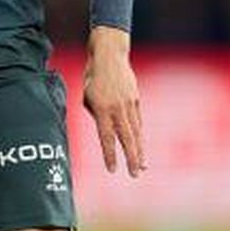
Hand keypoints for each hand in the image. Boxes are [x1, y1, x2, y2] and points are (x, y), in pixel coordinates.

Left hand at [82, 25, 144, 176]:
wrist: (109, 56)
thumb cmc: (93, 77)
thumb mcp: (87, 98)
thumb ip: (97, 115)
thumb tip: (107, 129)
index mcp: (102, 109)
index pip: (107, 137)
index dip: (110, 155)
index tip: (112, 170)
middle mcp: (117, 109)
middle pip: (127, 138)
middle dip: (132, 158)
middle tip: (135, 174)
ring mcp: (129, 104)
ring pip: (136, 132)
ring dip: (139, 151)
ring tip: (142, 166)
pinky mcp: (136, 100)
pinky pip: (137, 121)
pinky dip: (139, 135)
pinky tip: (140, 147)